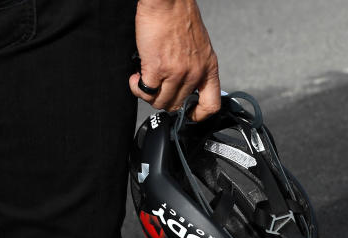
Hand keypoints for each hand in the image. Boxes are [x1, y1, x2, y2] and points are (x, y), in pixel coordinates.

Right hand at [130, 0, 221, 119]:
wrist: (168, 1)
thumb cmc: (180, 17)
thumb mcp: (200, 47)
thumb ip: (195, 66)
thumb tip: (183, 82)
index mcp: (209, 68)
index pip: (211, 105)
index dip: (199, 115)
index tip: (189, 114)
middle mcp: (195, 74)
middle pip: (178, 105)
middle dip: (163, 100)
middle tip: (155, 89)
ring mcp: (177, 73)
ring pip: (160, 102)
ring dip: (148, 95)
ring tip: (144, 82)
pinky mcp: (157, 68)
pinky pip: (145, 91)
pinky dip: (137, 88)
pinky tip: (136, 78)